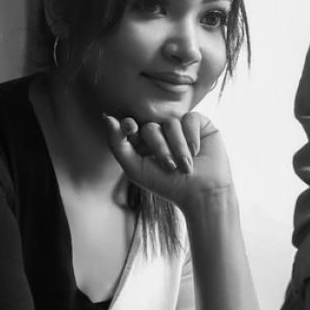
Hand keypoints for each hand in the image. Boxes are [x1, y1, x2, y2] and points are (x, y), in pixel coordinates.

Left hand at [101, 109, 233, 219]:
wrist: (202, 192)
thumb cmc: (168, 185)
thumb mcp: (135, 169)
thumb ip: (117, 145)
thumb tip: (107, 117)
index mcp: (143, 143)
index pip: (131, 126)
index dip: (128, 126)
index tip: (130, 129)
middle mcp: (161, 132)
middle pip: (150, 127)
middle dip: (159, 148)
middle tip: (169, 167)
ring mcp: (180, 127)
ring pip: (171, 123)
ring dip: (178, 148)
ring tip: (186, 166)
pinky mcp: (199, 124)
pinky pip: (190, 119)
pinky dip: (191, 137)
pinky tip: (196, 151)